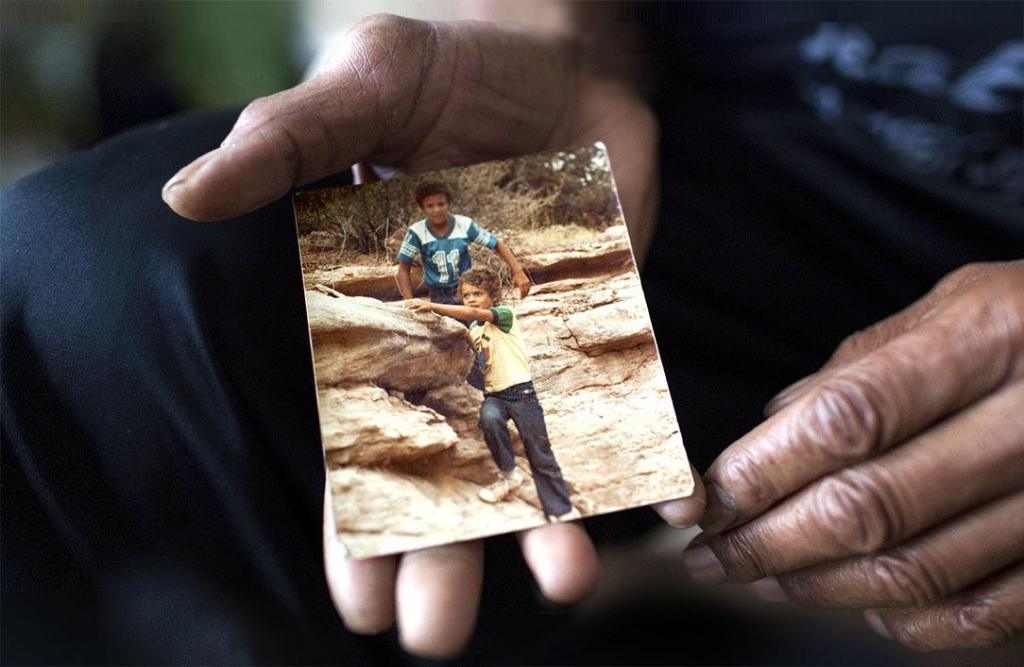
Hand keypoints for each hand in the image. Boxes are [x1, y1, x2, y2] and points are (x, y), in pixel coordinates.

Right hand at [163, 14, 663, 654]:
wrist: (560, 55)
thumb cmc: (449, 66)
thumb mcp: (365, 83)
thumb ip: (288, 140)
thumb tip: (189, 193)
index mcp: (381, 313)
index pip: (358, 432)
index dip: (356, 516)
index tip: (358, 596)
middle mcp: (457, 343)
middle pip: (446, 467)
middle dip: (442, 551)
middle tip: (435, 638)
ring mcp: (539, 338)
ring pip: (538, 450)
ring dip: (547, 522)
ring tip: (564, 588)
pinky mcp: (608, 319)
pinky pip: (629, 397)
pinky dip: (644, 451)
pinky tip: (660, 506)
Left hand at [683, 261, 1023, 650]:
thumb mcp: (957, 306)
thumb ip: (862, 363)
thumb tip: (772, 424)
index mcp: (986, 340)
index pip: (844, 419)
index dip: (755, 470)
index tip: (691, 501)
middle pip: (867, 507)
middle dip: (765, 542)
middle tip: (706, 557)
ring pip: (915, 569)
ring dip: (818, 585)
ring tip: (758, 577)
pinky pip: (982, 613)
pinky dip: (907, 620)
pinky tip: (860, 605)